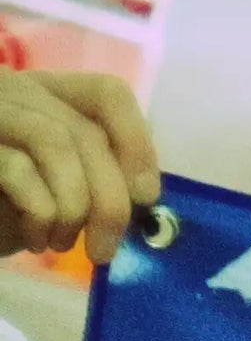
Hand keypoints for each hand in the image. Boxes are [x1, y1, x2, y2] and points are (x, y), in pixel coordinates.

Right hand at [0, 72, 159, 266]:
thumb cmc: (3, 211)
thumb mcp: (60, 188)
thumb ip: (97, 176)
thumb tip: (144, 193)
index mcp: (46, 95)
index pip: (107, 94)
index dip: (136, 142)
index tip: (146, 195)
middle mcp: (14, 91)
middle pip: (85, 130)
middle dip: (109, 199)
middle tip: (105, 250)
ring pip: (54, 142)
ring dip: (73, 206)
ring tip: (62, 243)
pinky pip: (17, 169)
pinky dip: (39, 212)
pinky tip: (33, 239)